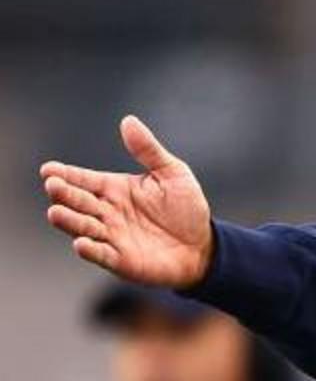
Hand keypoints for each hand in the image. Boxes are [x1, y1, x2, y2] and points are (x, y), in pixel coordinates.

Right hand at [40, 115, 213, 287]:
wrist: (202, 245)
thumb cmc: (186, 208)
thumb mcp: (172, 173)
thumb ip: (148, 150)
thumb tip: (128, 120)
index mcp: (115, 189)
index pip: (84, 179)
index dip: (65, 174)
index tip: (48, 169)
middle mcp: (108, 212)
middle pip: (78, 201)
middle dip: (64, 194)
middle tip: (53, 186)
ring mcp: (112, 236)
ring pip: (83, 227)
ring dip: (69, 221)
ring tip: (55, 212)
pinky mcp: (120, 259)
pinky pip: (101, 254)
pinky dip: (90, 249)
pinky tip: (80, 243)